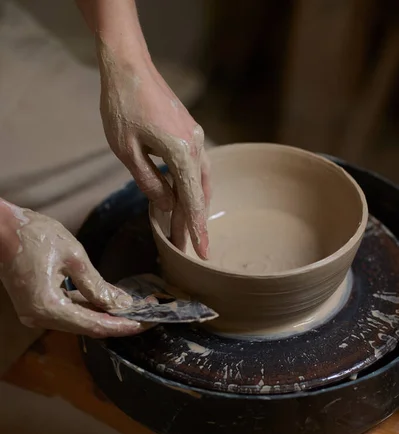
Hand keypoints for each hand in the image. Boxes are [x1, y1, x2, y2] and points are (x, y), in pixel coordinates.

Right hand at [0, 201, 144, 337]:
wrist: (0, 227)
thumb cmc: (33, 234)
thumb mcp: (74, 256)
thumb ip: (98, 285)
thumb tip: (121, 303)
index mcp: (48, 307)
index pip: (94, 325)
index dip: (122, 326)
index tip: (145, 323)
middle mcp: (39, 317)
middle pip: (87, 327)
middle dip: (117, 321)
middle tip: (145, 315)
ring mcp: (34, 314)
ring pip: (78, 321)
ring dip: (104, 316)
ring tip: (132, 309)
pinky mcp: (35, 306)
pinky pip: (67, 313)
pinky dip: (88, 308)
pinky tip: (107, 303)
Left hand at [98, 47, 210, 258]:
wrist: (128, 65)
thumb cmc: (122, 106)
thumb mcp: (127, 151)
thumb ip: (149, 181)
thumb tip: (166, 206)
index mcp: (180, 153)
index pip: (191, 201)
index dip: (195, 229)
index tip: (202, 252)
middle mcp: (194, 146)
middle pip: (199, 193)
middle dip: (193, 222)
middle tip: (189, 247)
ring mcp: (194, 137)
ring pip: (201, 180)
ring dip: (195, 204)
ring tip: (187, 227)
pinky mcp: (189, 131)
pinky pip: (196, 166)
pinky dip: (192, 186)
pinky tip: (184, 195)